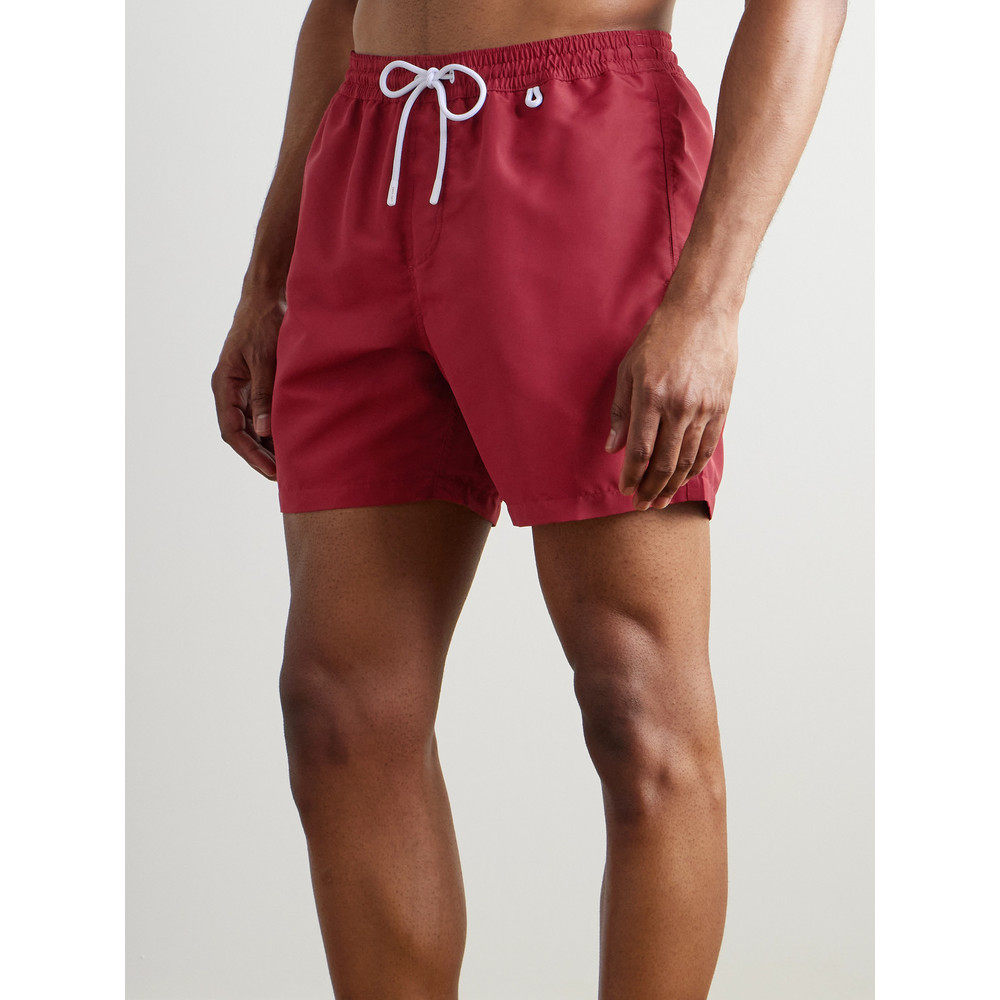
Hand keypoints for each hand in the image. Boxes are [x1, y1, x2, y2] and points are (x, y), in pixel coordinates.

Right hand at [211, 291, 284, 479]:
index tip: (272, 472)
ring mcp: (245, 389)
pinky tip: (294, 442)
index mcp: (225, 385)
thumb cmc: (265, 322)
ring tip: (291, 465)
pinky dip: (276, 430)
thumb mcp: (266, 359)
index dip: (251, 455)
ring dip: (269, 446)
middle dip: (261, 457)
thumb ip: (264, 394)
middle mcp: (231, 391)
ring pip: (253, 428)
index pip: (232, 431)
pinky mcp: (260, 386)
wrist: (270, 296)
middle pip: (242, 435)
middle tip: (285, 477)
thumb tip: (264, 431)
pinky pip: (264, 415)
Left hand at [607, 289, 737, 509]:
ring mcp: (704, 408)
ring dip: (672, 485)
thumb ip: (621, 411)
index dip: (631, 476)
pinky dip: (694, 468)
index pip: (640, 450)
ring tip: (661, 501)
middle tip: (642, 505)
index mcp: (652, 395)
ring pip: (687, 460)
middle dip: (651, 489)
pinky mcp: (721, 407)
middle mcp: (679, 406)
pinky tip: (682, 479)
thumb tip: (612, 448)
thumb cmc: (660, 338)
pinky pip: (706, 448)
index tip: (625, 490)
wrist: (704, 313)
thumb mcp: (629, 369)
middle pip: (664, 462)